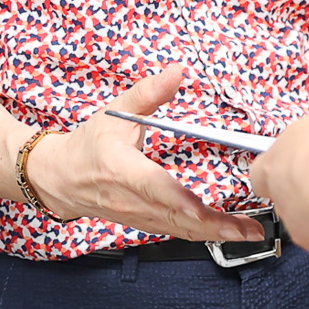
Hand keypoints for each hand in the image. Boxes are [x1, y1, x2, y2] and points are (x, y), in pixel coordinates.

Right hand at [27, 66, 262, 243]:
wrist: (60, 179)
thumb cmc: (87, 147)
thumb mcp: (114, 112)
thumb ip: (148, 93)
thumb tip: (176, 73)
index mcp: (122, 171)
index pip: (155, 189)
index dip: (180, 202)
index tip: (204, 210)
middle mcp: (131, 200)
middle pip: (176, 218)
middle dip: (214, 226)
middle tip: (248, 229)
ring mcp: (138, 217)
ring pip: (179, 230)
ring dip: (214, 234)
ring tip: (248, 233)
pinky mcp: (145, 224)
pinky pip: (176, 232)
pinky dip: (202, 235)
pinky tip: (226, 233)